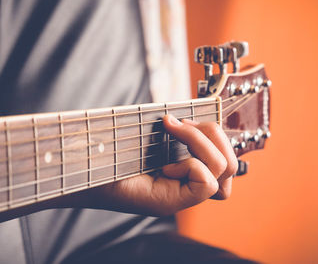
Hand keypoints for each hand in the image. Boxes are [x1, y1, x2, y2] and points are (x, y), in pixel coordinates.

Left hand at [57, 114, 237, 215]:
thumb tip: (204, 114)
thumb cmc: (116, 148)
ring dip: (198, 143)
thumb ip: (182, 132)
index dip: (215, 137)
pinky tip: (163, 166)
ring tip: (170, 134)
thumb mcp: (155, 134)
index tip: (180, 123)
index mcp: (188, 170)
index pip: (228, 161)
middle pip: (231, 163)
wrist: (85, 166)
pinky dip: (188, 165)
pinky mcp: (171, 203)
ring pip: (224, 169)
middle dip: (210, 134)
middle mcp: (190, 186)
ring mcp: (182, 197)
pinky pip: (206, 182)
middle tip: (177, 125)